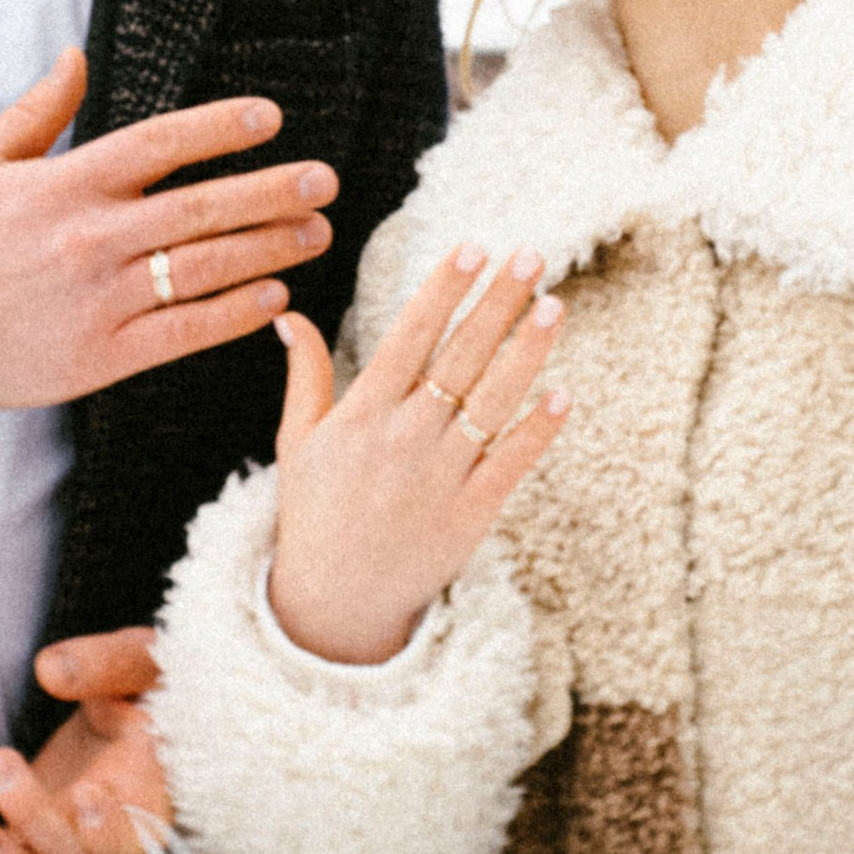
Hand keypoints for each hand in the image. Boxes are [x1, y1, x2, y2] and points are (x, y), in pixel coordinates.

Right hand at [0, 48, 338, 410]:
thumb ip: (36, 111)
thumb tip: (77, 57)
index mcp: (64, 184)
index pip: (157, 143)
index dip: (218, 126)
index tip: (270, 117)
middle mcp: (89, 238)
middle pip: (198, 207)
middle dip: (271, 191)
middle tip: (324, 180)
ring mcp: (99, 300)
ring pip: (202, 269)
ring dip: (269, 248)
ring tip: (317, 232)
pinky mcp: (101, 358)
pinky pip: (184, 333)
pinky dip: (234, 313)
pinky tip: (275, 295)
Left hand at [0, 629, 171, 853]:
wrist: (144, 699)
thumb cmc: (154, 679)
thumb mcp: (140, 657)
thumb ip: (103, 663)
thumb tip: (50, 670)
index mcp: (157, 779)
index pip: (145, 824)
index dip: (116, 825)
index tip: (88, 794)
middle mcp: (122, 819)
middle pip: (83, 850)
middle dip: (39, 820)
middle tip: (2, 762)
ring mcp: (82, 833)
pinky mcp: (47, 832)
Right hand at [265, 245, 571, 666]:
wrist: (334, 605)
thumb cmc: (313, 515)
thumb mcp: (295, 444)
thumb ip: (304, 376)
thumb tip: (290, 316)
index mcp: (361, 415)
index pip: (409, 336)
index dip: (443, 290)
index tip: (472, 247)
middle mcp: (404, 439)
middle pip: (460, 357)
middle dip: (497, 303)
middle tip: (531, 255)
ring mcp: (441, 477)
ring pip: (493, 403)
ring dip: (527, 352)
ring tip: (555, 305)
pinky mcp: (471, 515)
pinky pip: (511, 464)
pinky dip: (537, 431)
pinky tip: (564, 393)